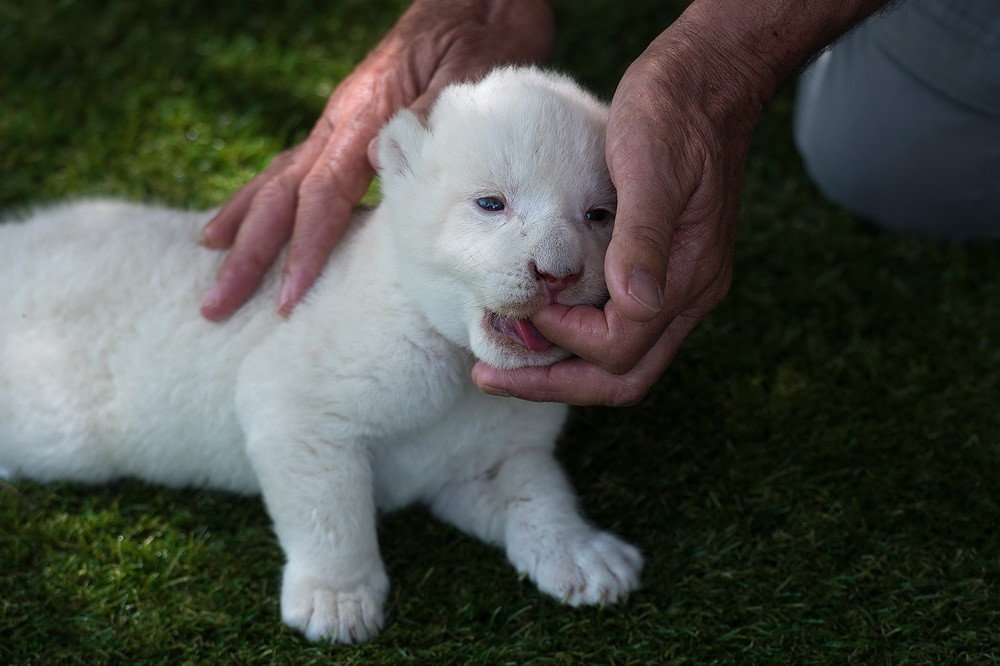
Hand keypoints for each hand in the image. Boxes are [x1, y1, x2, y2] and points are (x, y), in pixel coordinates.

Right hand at [200, 0, 553, 320]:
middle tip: (214, 307)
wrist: (474, 5)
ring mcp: (337, 122)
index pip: (322, 195)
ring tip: (209, 261)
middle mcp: (338, 122)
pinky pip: (293, 167)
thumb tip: (380, 168)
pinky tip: (244, 220)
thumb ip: (428, 123)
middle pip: (280, 195)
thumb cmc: (479, 47)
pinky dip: (264, 198)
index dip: (305, 249)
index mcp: (364, 117)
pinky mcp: (344, 124)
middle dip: (249, 255)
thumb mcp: (467, 83)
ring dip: (243, 227)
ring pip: (276, 179)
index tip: (288, 299)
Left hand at [472, 0, 890, 405]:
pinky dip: (576, 340)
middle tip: (489, 375)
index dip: (567, 340)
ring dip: (563, 369)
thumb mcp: (651, 168)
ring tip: (503, 361)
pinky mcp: (663, 272)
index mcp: (690, 277)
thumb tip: (634, 303)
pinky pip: (621, 328)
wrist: (706, 83)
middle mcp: (690, 294)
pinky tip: (539, 322)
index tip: (527, 308)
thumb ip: (643, 238)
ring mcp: (679, 287)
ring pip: (623, 360)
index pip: (621, 347)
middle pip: (624, 376)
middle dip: (555, 385)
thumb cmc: (673, 116)